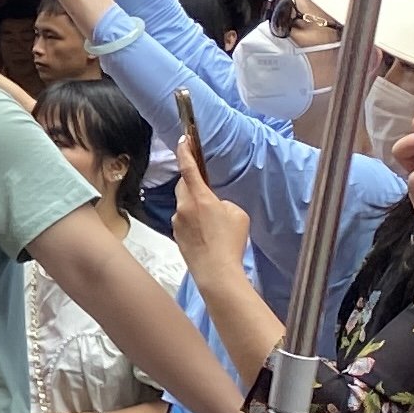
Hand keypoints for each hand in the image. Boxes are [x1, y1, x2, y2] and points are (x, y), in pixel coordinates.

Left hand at [169, 133, 250, 279]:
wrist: (216, 272)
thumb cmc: (229, 242)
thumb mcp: (237, 214)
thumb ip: (222, 202)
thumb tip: (213, 204)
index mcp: (200, 197)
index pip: (188, 168)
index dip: (185, 151)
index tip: (183, 140)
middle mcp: (184, 206)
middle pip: (184, 185)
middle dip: (192, 183)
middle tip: (206, 187)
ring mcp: (178, 221)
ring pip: (184, 204)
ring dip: (195, 205)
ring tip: (212, 221)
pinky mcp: (176, 234)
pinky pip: (184, 219)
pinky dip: (193, 220)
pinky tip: (206, 233)